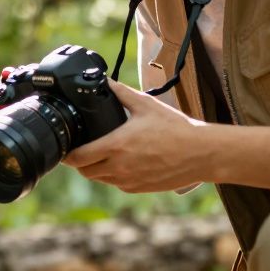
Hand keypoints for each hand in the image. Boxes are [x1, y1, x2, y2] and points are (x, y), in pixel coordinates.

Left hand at [63, 81, 209, 192]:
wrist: (202, 153)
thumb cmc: (177, 128)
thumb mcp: (147, 105)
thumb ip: (122, 93)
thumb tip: (106, 82)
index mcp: (116, 146)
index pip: (78, 157)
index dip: (68, 154)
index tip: (66, 147)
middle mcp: (119, 167)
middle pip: (85, 171)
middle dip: (79, 162)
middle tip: (82, 149)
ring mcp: (128, 180)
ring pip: (99, 179)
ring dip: (95, 169)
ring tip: (100, 155)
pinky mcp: (138, 188)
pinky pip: (116, 184)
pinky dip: (112, 176)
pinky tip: (120, 163)